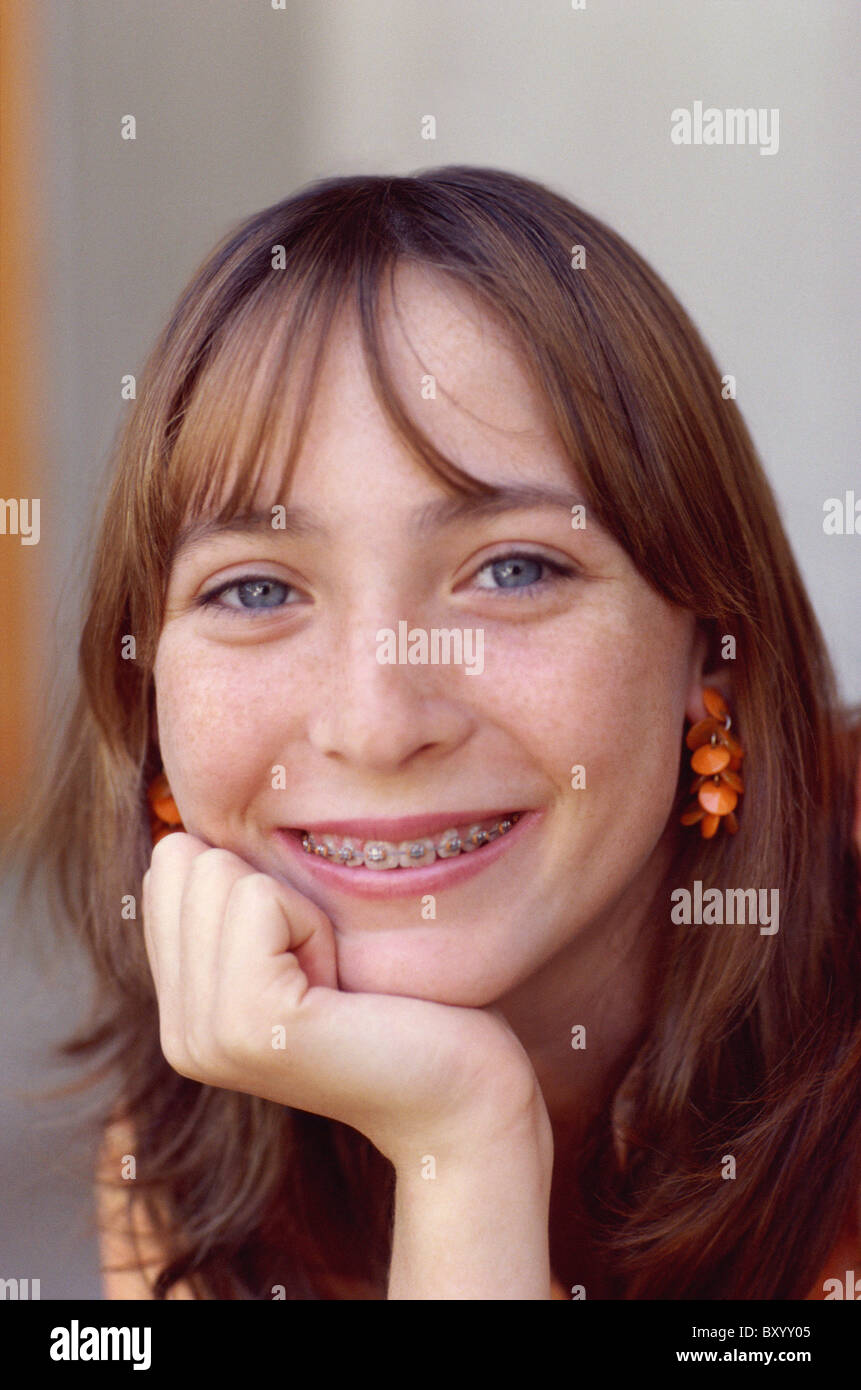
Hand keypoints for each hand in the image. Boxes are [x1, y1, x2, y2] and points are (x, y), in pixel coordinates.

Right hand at [142, 832, 547, 1167]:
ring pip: (218, 873)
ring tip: (335, 982)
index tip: (309, 951)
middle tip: (326, 969)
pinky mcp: (248, 1023)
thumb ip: (233, 905)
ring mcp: (206, 1035)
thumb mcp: (300, 944)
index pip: (169, 866)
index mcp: (183, 1011)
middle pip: (182, 860)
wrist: (462, 1096)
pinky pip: (258, 899)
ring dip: (297, 910)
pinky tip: (341, 987)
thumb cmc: (403, 1003)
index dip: (255, 883)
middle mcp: (180, 1033)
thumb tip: (190, 832)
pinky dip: (314, 923)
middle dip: (271, 892)